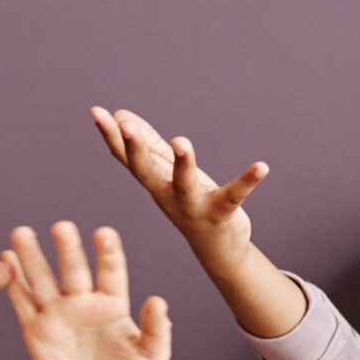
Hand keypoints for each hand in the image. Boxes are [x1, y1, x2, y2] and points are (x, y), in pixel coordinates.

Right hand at [0, 222, 171, 359]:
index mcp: (113, 304)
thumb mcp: (152, 357)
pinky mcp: (36, 331)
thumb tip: (159, 302)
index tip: (104, 234)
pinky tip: (5, 262)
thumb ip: (156, 330)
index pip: (111, 272)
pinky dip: (14, 285)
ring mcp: (58, 315)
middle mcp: (84, 302)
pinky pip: (23, 304)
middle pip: (73, 270)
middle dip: (67, 249)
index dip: (108, 253)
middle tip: (61, 227)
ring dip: (31, 257)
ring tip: (21, 233)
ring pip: (43, 280)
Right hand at [93, 106, 266, 266]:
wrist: (216, 248)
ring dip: (183, 163)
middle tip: (124, 126)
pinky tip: (262, 166)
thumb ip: (148, 145)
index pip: (127, 158)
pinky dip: (248, 181)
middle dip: (135, 149)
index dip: (110, 136)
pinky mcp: (221, 212)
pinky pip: (235, 195)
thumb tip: (121, 116)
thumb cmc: (190, 203)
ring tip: (181, 141)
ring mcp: (193, 206)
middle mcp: (168, 195)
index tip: (96, 112)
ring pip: (184, 184)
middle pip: (146, 172)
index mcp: (154, 182)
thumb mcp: (166, 174)